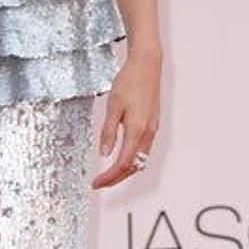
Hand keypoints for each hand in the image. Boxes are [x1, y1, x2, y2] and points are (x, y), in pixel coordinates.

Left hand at [92, 46, 160, 189]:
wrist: (147, 65)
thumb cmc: (130, 82)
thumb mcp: (113, 106)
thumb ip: (109, 131)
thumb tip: (104, 152)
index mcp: (137, 129)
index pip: (123, 163)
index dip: (109, 176)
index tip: (96, 183)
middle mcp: (148, 133)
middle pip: (134, 166)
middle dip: (117, 178)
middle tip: (100, 183)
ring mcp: (152, 130)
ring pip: (141, 160)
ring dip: (125, 171)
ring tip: (108, 174)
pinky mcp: (152, 125)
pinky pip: (144, 150)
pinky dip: (132, 160)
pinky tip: (121, 158)